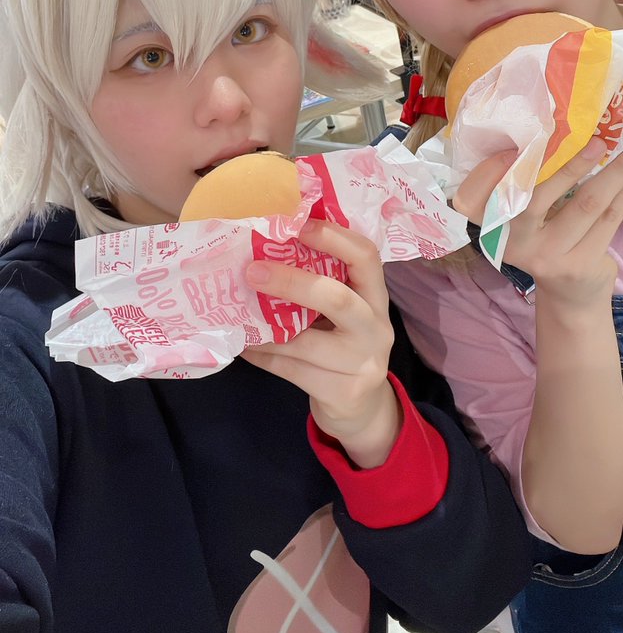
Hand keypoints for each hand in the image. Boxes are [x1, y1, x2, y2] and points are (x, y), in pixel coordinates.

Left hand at [242, 220, 400, 466]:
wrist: (362, 409)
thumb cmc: (343, 347)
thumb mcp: (345, 314)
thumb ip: (323, 285)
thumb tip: (264, 250)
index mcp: (377, 297)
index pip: (366, 257)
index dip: (334, 237)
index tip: (296, 224)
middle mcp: (377, 327)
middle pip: (338, 298)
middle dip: (292, 282)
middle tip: (252, 270)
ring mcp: (364, 363)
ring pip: (307, 342)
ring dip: (267, 328)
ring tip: (235, 313)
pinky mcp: (344, 393)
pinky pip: (293, 371)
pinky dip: (263, 356)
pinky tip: (243, 346)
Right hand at [454, 134, 622, 306]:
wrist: (567, 296)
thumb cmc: (545, 240)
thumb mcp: (524, 218)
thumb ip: (527, 185)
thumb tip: (559, 135)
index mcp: (491, 224)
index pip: (482, 194)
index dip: (493, 169)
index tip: (521, 143)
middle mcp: (514, 242)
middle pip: (542, 195)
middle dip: (575, 163)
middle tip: (601, 139)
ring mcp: (548, 256)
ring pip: (586, 204)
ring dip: (617, 171)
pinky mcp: (580, 264)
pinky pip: (607, 220)